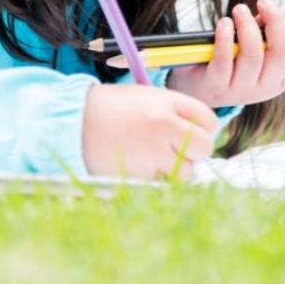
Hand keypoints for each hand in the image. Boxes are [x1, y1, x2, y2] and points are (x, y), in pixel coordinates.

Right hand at [81, 83, 219, 179]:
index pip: (209, 121)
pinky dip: (157, 181)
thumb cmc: (116, 108)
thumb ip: (179, 113)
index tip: (193, 131)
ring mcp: (149, 153)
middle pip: (204, 147)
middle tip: (179, 149)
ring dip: (177, 170)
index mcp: (167, 102)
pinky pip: (162, 185)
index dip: (204, 128)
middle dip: (196, 151)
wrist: (75, 121)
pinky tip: (142, 167)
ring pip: (186, 172)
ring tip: (156, 159)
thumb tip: (206, 134)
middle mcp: (162, 126)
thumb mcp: (150, 97)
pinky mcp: (136, 176)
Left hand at [168, 0, 284, 107]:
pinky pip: (225, 58)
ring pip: (253, 54)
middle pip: (282, 53)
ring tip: (239, 9)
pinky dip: (225, 35)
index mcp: (284, 77)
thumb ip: (268, 32)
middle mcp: (267, 87)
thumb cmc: (236, 60)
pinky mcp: (217, 85)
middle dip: (275, 21)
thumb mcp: (258, 49)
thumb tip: (271, 11)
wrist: (200, 89)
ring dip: (247, 24)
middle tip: (264, 1)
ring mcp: (242, 90)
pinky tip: (225, 23)